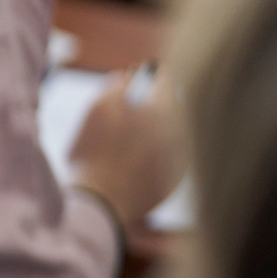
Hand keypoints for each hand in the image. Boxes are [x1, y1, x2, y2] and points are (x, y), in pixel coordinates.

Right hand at [70, 69, 184, 235]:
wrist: (101, 203)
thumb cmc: (94, 155)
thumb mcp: (96, 110)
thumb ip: (115, 86)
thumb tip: (125, 77)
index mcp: (164, 110)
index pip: (166, 81)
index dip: (153, 75)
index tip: (144, 74)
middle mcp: (181, 131)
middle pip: (173, 108)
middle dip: (157, 105)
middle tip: (136, 107)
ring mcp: (182, 157)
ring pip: (174, 133)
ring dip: (159, 130)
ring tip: (132, 138)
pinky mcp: (176, 179)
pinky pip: (171, 157)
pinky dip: (159, 153)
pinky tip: (136, 159)